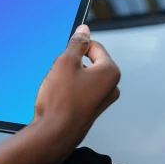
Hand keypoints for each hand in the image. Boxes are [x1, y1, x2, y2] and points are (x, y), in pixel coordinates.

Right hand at [0, 25, 119, 163]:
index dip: (77, 46)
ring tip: (57, 86)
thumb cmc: (61, 100)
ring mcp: (102, 99)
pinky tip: (58, 96)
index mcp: (110, 72)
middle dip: (73, 62)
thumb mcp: (65, 62)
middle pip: (90, 61)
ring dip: (69, 76)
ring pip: (83, 76)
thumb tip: (84, 30)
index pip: (94, 46)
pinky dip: (69, 88)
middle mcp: (111, 86)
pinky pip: (80, 89)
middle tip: (59, 71)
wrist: (53, 132)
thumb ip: (76, 44)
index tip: (64, 51)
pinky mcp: (91, 109)